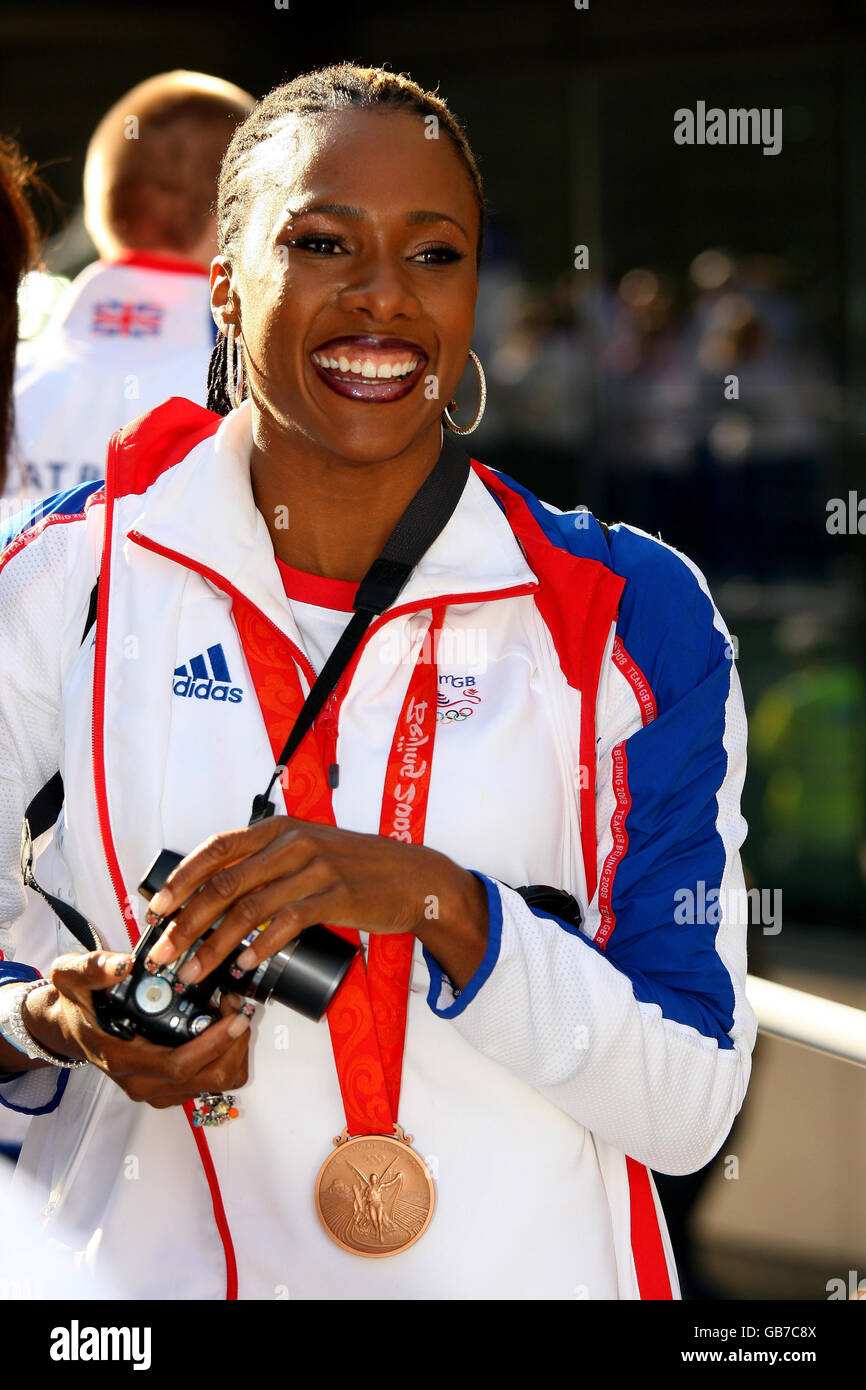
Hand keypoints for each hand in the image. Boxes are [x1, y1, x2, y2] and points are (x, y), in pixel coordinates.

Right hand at [22, 951, 251, 1108]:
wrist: (71, 1028)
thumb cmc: (78, 1004)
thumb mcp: (73, 976)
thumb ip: (94, 968)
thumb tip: (124, 965)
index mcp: (121, 1059)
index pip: (178, 1066)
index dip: (213, 1044)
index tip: (233, 1016)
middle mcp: (141, 1083)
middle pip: (208, 1079)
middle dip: (233, 1044)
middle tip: (238, 1006)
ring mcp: (157, 1089)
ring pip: (215, 1082)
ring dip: (233, 1049)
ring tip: (231, 1012)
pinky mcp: (169, 1088)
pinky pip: (211, 1079)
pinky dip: (225, 1053)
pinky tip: (220, 1024)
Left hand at [145, 816, 488, 991]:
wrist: (414, 877)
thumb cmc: (357, 869)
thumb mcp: (308, 853)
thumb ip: (267, 866)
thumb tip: (217, 901)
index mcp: (278, 829)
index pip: (216, 850)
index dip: (181, 879)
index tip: (156, 908)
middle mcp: (291, 842)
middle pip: (223, 885)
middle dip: (184, 924)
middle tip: (162, 953)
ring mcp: (314, 867)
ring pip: (248, 910)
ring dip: (214, 946)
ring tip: (194, 972)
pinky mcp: (335, 895)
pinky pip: (286, 923)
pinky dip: (260, 947)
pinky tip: (244, 965)